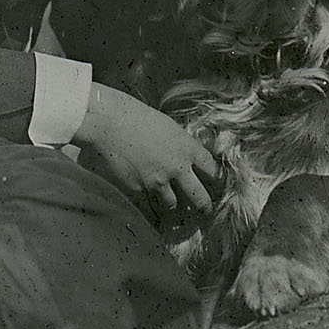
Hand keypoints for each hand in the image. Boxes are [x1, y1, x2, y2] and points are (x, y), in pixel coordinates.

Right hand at [72, 83, 221, 225]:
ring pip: (173, 204)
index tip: (216, 184)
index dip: (216, 179)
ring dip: (173, 204)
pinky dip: (146, 194)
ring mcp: (158, 181)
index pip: (212, 170)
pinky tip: (140, 184)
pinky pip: (147, 197)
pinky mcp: (139, 188)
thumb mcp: (170, 128)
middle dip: (204, 207)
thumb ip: (182, 146)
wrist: (111, 123)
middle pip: (200, 197)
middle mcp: (176, 168)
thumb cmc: (139, 118)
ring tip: (171, 205)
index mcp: (187, 148)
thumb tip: (189, 160)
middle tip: (205, 210)